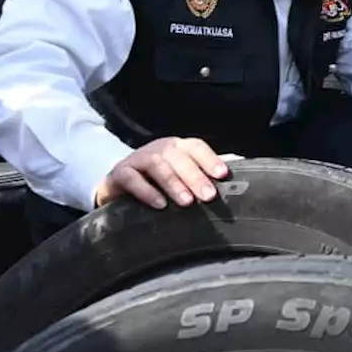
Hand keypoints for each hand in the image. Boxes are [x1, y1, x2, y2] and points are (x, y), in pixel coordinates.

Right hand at [94, 137, 229, 209]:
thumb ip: (202, 178)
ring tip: (187, 202)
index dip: (210, 159)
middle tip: (208, 196)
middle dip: (195, 176)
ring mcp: (137, 159)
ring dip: (174, 183)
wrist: (116, 189)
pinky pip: (132, 179)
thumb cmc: (156, 184)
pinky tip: (159, 205)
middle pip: (178, 156)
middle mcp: (158, 149)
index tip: (223, 175)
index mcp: (177, 148)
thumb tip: (235, 184)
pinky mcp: (119, 173)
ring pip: (157, 165)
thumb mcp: (179, 178)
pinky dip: (147, 191)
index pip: (196, 147)